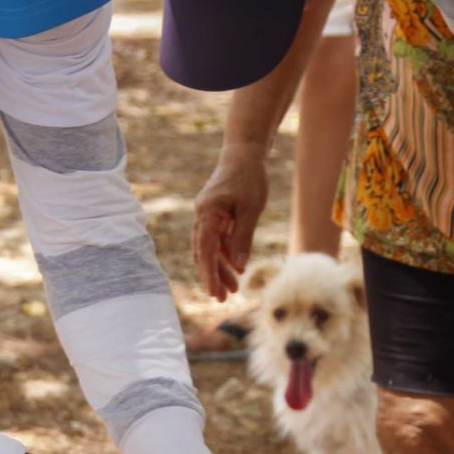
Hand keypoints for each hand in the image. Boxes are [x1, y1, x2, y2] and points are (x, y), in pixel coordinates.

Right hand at [190, 150, 270, 301]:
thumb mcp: (251, 209)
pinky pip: (216, 240)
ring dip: (219, 268)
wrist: (244, 154)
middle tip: (222, 299)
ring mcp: (206, 216)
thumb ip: (243, 237)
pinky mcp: (214, 216)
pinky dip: (224, 255)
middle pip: (203, 252)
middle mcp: (202, 215)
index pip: (205, 249)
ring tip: (232, 289)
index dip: (209, 273)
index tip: (214, 292)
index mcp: (207, 212)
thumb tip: (239, 266)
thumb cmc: (249, 177)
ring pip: (209, 249)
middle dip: (212, 276)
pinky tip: (236, 269)